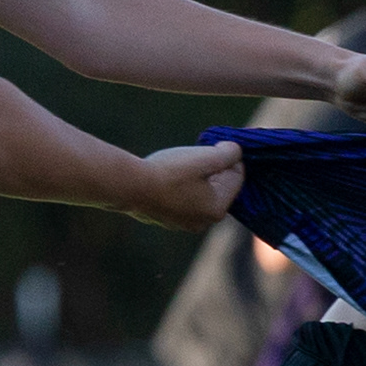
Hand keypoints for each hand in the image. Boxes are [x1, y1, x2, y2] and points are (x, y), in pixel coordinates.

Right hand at [129, 141, 244, 228]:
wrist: (128, 187)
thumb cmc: (169, 172)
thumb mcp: (204, 158)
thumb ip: (228, 154)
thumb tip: (235, 151)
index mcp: (217, 210)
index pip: (237, 178)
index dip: (232, 157)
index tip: (221, 142)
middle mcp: (203, 222)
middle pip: (220, 188)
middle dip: (217, 168)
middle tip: (206, 148)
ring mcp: (183, 223)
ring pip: (201, 194)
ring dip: (200, 176)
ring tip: (189, 160)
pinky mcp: (166, 219)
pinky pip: (184, 199)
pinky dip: (184, 185)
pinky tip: (173, 173)